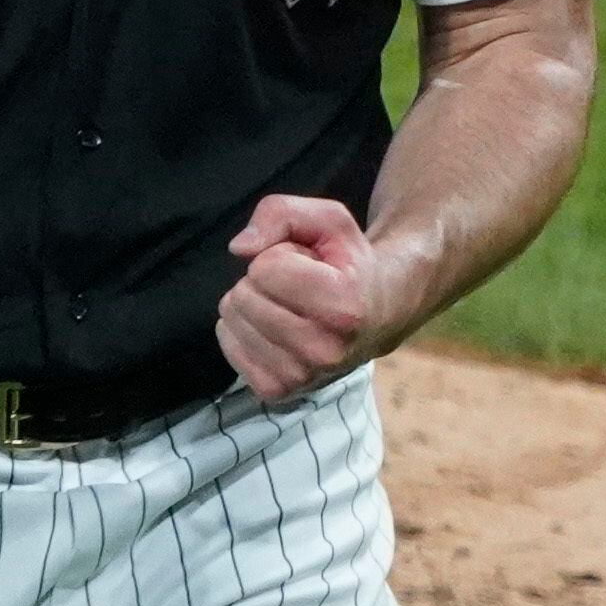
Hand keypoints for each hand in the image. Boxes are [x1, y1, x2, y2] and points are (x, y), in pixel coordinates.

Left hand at [217, 195, 400, 405]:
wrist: (377, 315)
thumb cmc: (347, 263)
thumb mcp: (328, 220)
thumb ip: (281, 214)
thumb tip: (239, 249)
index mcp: (344, 307)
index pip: (266, 267)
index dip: (280, 255)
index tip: (309, 265)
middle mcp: (324, 350)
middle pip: (245, 296)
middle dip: (262, 279)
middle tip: (298, 286)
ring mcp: (300, 377)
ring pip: (232, 320)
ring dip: (252, 303)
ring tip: (289, 306)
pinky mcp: (277, 391)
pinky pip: (228, 345)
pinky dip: (241, 329)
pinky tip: (273, 327)